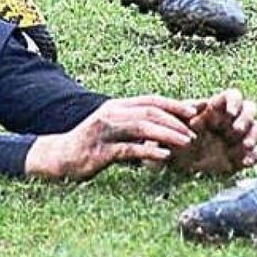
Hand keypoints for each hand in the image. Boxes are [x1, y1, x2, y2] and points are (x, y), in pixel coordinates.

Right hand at [25, 95, 197, 180]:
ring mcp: (105, 131)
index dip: (174, 104)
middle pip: (149, 111)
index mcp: (117, 107)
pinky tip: (164, 156)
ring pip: (142, 127)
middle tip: (194, 132)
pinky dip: (149, 151)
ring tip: (186, 142)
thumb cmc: (92, 144)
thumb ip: (137, 126)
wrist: (60, 156)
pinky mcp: (100, 150)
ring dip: (168, 134)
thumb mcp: (115, 130)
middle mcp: (111, 113)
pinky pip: (129, 149)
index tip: (196, 111)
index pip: (151, 100)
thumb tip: (167, 127)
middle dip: (175, 120)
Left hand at [165, 88, 256, 175]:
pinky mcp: (241, 156)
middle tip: (236, 129)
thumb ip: (185, 113)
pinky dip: (253, 157)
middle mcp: (230, 119)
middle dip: (246, 117)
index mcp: (216, 107)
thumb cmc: (173, 136)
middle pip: (250, 109)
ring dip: (253, 135)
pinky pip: (255, 154)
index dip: (234, 102)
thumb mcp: (174, 123)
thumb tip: (200, 104)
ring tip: (245, 145)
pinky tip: (245, 161)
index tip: (230, 112)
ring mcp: (238, 137)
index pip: (233, 96)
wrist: (175, 161)